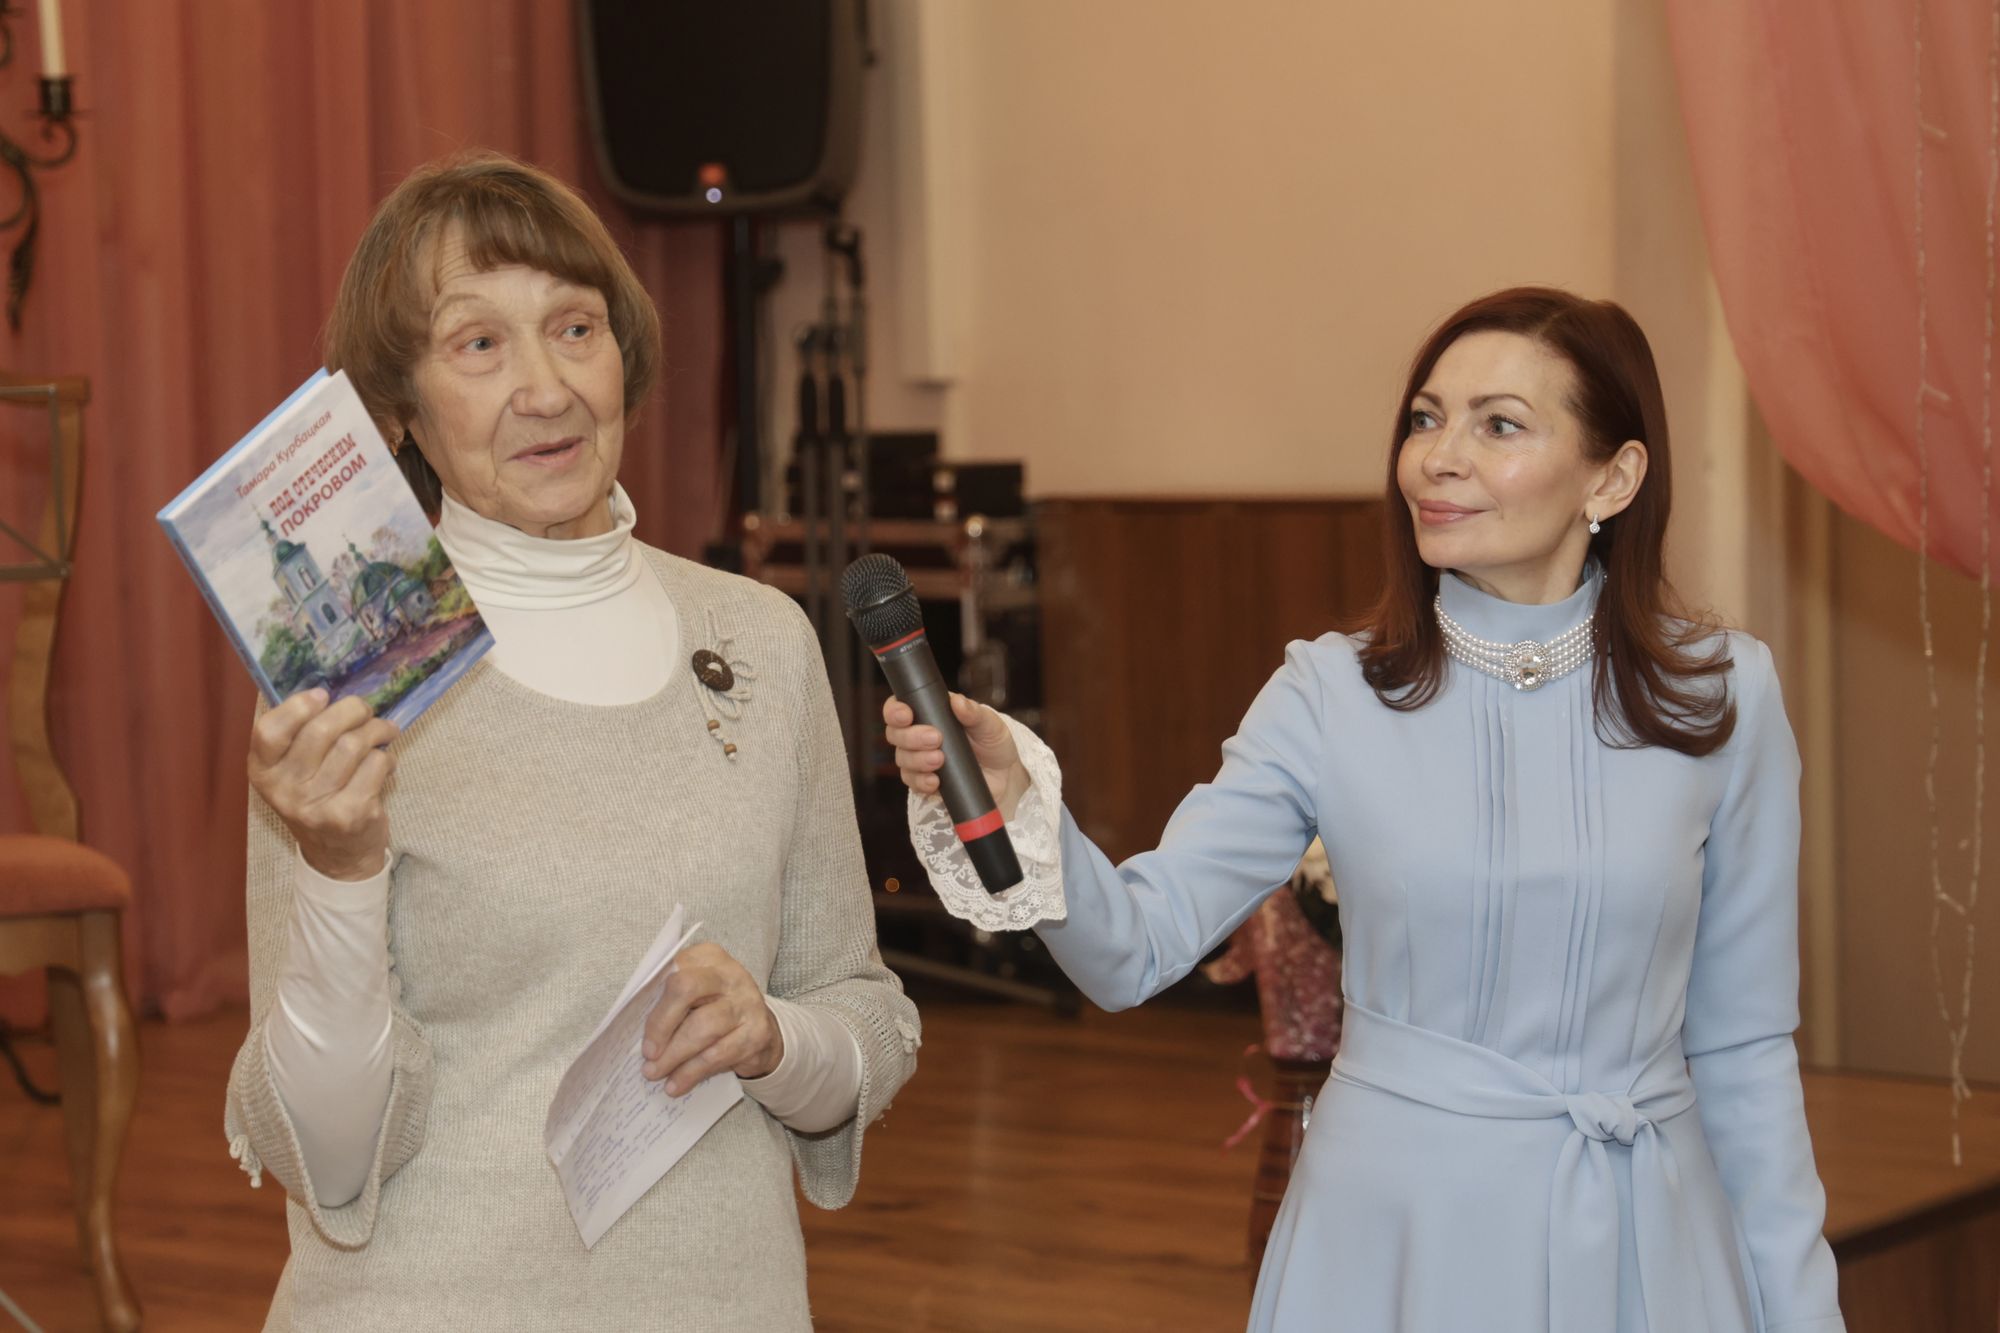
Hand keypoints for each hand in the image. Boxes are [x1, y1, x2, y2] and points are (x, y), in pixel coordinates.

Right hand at [248, 689, 398, 881]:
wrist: (337, 856)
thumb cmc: (318, 799)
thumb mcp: (293, 773)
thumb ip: (300, 737)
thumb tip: (330, 692)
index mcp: (263, 773)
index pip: (269, 731)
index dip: (298, 706)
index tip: (322, 695)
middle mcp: (284, 790)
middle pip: (320, 731)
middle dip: (352, 710)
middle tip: (365, 711)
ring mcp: (316, 805)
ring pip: (354, 744)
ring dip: (377, 730)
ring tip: (383, 732)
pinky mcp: (349, 814)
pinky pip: (376, 765)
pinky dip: (386, 757)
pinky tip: (384, 764)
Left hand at [641, 942, 782, 1093]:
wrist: (758, 1027)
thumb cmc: (713, 1008)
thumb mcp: (694, 995)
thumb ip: (667, 1000)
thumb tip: (631, 1026)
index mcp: (708, 957)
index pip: (674, 970)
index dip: (652, 1000)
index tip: (636, 1028)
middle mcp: (730, 975)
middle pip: (687, 990)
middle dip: (661, 1025)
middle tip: (647, 1053)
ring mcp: (746, 1003)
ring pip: (703, 1027)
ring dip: (674, 1056)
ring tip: (654, 1073)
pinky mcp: (757, 1033)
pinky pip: (717, 1055)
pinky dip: (691, 1073)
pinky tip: (676, 1084)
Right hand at [883, 691, 1031, 821]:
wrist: (1004, 776)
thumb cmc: (993, 743)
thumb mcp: (989, 724)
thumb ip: (974, 712)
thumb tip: (957, 701)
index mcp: (929, 713)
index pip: (899, 708)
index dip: (895, 711)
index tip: (906, 715)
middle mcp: (918, 735)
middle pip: (895, 734)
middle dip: (911, 737)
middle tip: (935, 738)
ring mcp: (919, 759)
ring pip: (902, 759)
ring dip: (917, 760)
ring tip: (940, 760)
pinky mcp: (924, 781)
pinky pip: (912, 783)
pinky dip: (921, 782)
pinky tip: (935, 782)